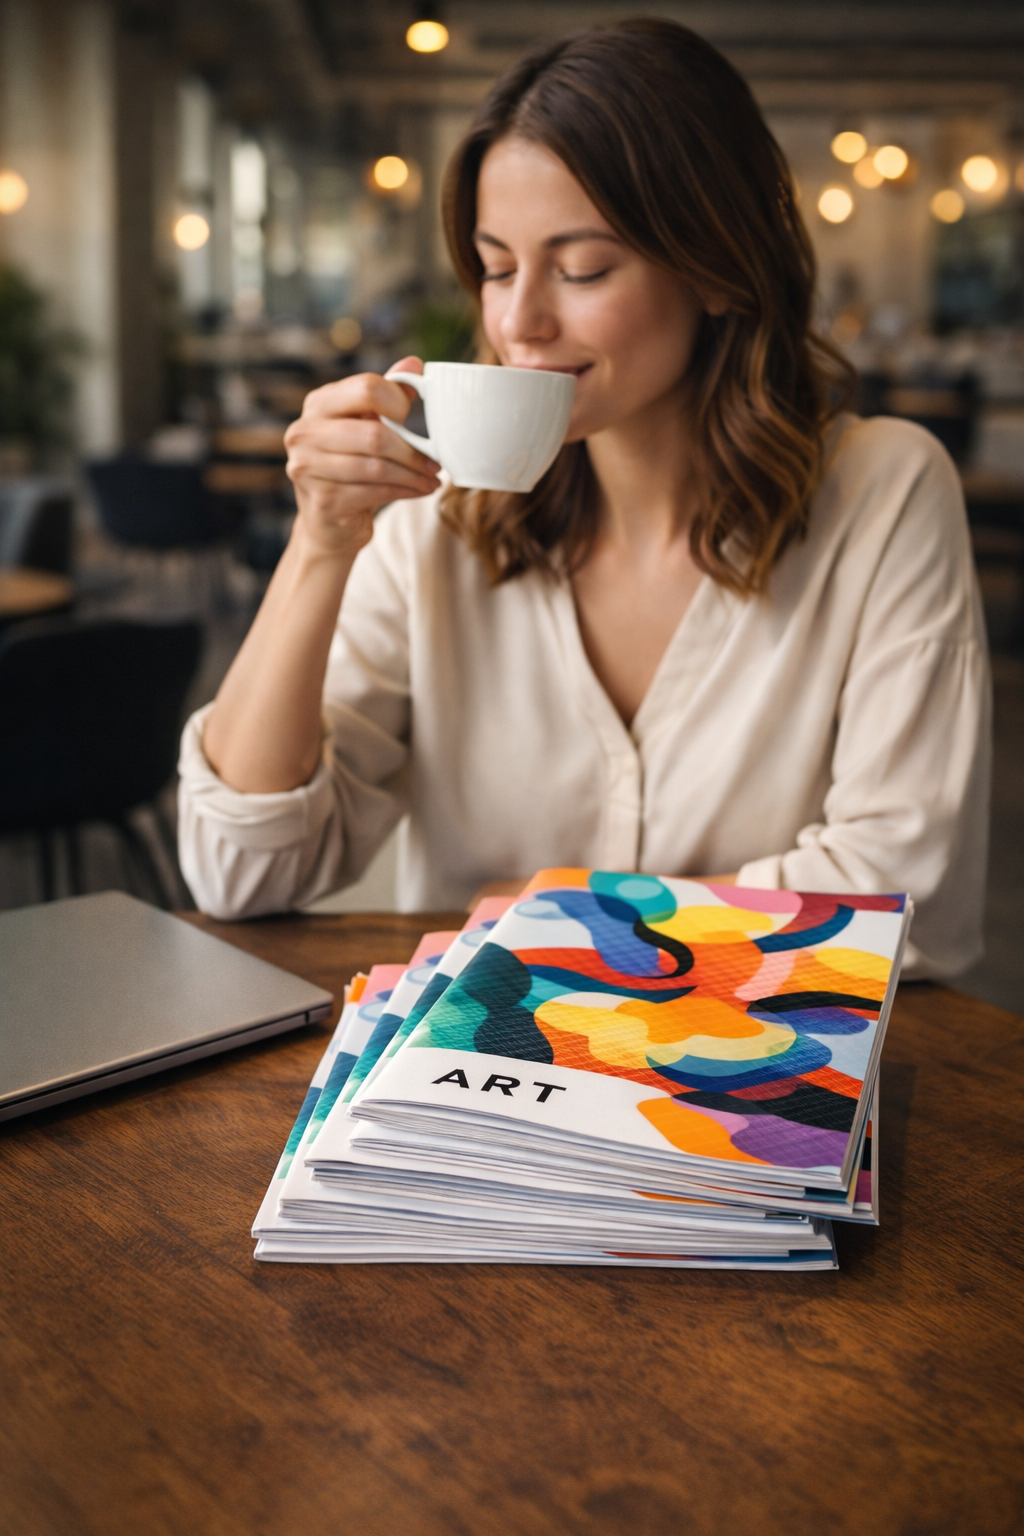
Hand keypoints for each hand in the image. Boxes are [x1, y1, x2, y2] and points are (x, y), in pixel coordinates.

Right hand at [284, 356, 440, 561]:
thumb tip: (414, 364)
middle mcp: (305, 432)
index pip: (367, 388)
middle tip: (437, 461)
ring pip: (378, 467)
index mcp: (319, 404)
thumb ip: (387, 395)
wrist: (328, 522)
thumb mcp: (366, 426)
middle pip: (375, 434)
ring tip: (433, 478)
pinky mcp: (323, 501)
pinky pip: (376, 492)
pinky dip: (405, 491)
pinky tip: (420, 490)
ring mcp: (308, 468)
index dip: (400, 403)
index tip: (417, 420)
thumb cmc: (351, 466)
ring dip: (413, 474)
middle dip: (413, 450)